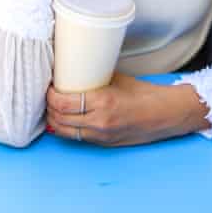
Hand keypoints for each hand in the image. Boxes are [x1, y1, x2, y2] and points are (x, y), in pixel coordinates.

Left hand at [46, 72, 210, 146]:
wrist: (164, 115)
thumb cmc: (143, 93)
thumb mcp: (117, 79)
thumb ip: (95, 78)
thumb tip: (74, 68)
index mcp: (103, 102)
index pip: (63, 104)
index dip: (50, 95)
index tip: (48, 85)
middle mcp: (99, 122)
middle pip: (59, 119)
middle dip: (48, 107)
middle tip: (47, 94)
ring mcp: (100, 136)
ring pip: (63, 132)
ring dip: (53, 120)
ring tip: (52, 106)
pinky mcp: (102, 144)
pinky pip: (76, 137)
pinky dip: (65, 128)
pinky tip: (63, 119)